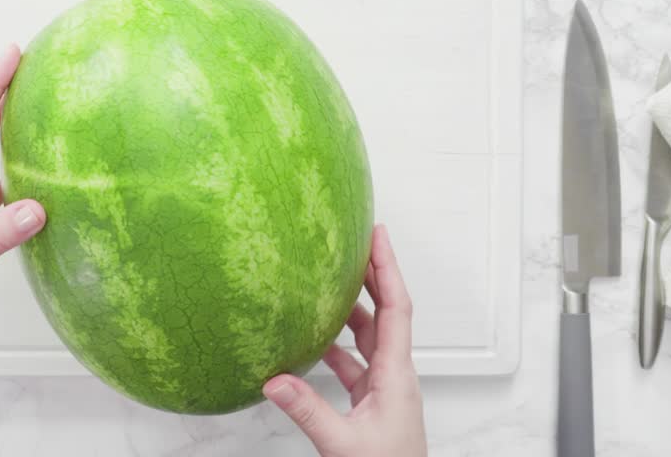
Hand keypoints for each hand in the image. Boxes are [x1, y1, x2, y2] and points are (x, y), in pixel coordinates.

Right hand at [263, 224, 426, 456]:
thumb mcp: (343, 445)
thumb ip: (307, 411)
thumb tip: (273, 379)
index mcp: (396, 376)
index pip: (396, 308)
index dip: (387, 268)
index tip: (378, 236)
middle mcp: (395, 376)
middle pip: (386, 312)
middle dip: (372, 275)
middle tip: (354, 242)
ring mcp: (385, 389)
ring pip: (370, 337)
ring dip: (353, 308)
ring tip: (330, 282)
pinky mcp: (372, 403)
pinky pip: (355, 363)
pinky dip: (337, 348)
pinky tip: (314, 342)